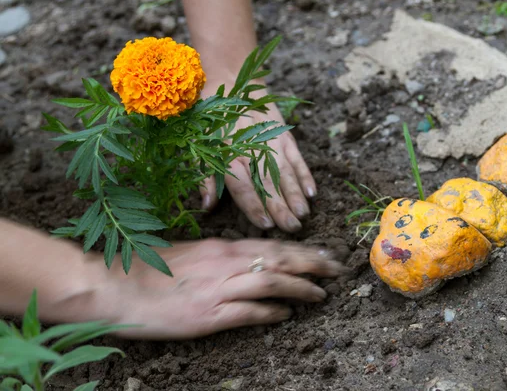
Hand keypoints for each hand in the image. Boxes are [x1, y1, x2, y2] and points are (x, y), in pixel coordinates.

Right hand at [102, 239, 343, 338]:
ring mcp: (217, 288)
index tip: (323, 253)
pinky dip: (271, 313)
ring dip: (300, 288)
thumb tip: (246, 261)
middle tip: (337, 268)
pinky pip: (248, 312)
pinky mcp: (207, 315)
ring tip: (322, 295)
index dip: (301, 250)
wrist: (113, 285)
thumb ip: (219, 257)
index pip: (271, 245)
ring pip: (272, 283)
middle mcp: (225, 263)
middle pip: (280, 260)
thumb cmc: (147, 268)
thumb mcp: (189, 254)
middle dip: (313, 263)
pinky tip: (286, 316)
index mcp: (221, 248)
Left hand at [201, 106, 316, 232]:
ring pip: (286, 171)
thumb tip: (206, 207)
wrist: (231, 79)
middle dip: (281, 206)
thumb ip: (205, 177)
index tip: (265, 223)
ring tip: (303, 214)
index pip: (243, 184)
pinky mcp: (285, 134)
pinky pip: (297, 157)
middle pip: (268, 182)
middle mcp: (252, 147)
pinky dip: (305, 174)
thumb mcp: (197, 145)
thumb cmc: (210, 119)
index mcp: (228, 153)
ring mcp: (272, 140)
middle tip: (292, 227)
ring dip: (296, 194)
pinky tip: (312, 192)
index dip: (254, 205)